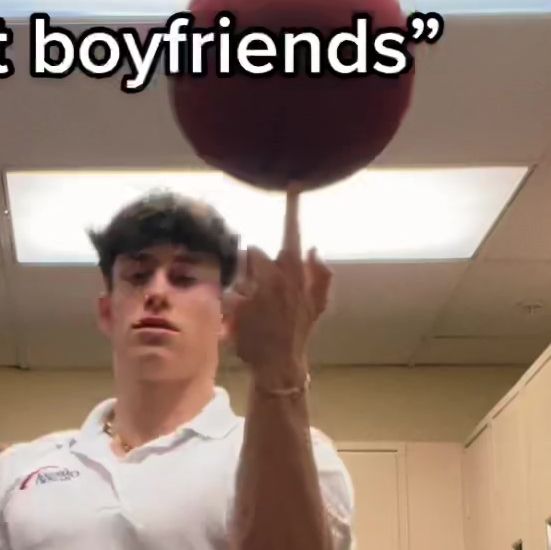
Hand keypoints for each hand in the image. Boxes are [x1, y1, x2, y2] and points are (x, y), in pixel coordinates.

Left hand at [225, 188, 330, 385]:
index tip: (293, 185)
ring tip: (254, 311)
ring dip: (243, 288)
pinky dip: (232, 306)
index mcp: (297, 274)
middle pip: (254, 254)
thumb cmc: (298, 332)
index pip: (294, 234)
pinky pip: (229, 293)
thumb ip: (321, 275)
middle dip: (253, 270)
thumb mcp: (318, 306)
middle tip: (260, 295)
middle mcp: (277, 277)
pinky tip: (241, 320)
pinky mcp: (238, 304)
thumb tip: (315, 248)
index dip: (293, 208)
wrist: (279, 364)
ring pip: (239, 274)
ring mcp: (257, 290)